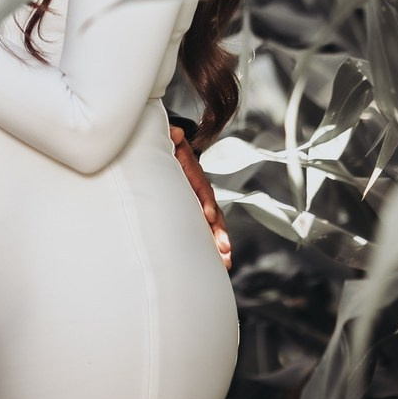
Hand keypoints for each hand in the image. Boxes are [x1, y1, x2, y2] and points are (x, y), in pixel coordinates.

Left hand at [172, 126, 230, 270]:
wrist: (176, 156)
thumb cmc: (171, 154)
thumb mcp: (172, 145)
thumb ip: (173, 140)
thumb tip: (176, 133)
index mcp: (194, 176)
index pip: (202, 188)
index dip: (207, 201)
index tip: (209, 214)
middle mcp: (203, 193)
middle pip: (214, 212)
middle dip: (219, 230)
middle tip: (223, 247)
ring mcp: (204, 206)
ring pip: (216, 226)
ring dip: (221, 243)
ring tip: (226, 261)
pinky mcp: (200, 218)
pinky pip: (210, 233)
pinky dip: (217, 248)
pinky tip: (223, 265)